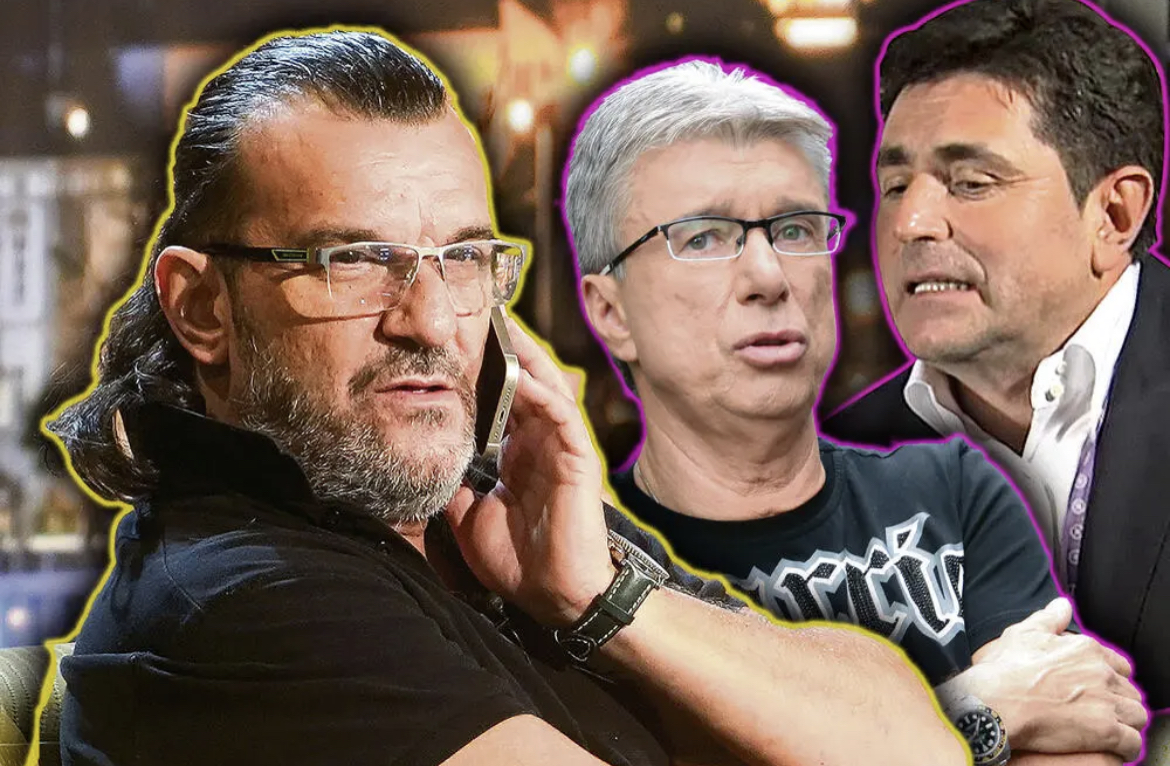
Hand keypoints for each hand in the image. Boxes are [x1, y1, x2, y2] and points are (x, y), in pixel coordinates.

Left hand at [445, 316, 613, 626]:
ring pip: (546, 387)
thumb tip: (430, 463)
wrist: (557, 597)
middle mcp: (540, 442)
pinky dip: (543, 391)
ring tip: (503, 326)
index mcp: (517, 454)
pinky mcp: (578, 457)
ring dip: (525, 357)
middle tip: (478, 315)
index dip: (480, 372)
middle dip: (503, 350)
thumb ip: (456, 486)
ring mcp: (561, 447)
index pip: (500, 400)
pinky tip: (523, 372)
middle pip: (524, 382)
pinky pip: (561, 414)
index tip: (454, 343)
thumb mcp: (468, 518)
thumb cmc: (518, 561)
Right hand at [945, 598, 1146, 759]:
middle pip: (1129, 691)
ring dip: (1127, 723)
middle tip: (1101, 711)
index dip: (1110, 678)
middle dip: (1119, 701)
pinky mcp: (1104, 730)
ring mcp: (1104, 702)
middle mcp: (1100, 672)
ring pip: (1136, 715)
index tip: (1099, 688)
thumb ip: (1049, 618)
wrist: (996, 701)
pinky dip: (1127, 746)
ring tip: (1111, 729)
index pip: (1119, 665)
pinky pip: (1132, 742)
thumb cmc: (1005, 669)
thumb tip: (1062, 605)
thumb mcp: (1024, 634)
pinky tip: (1115, 747)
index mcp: (1085, 650)